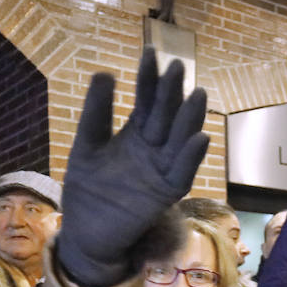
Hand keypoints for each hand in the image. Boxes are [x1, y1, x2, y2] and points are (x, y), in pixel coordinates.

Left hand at [57, 49, 209, 286]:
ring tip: (198, 94)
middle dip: (171, 93)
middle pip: (166, 116)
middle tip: (177, 66)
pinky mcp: (164, 195)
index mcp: (134, 135)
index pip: (146, 101)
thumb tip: (104, 72)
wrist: (86, 234)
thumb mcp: (86, 146)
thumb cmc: (87, 191)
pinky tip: (199, 138)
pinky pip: (181, 174)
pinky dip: (190, 158)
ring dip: (190, 119)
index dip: (148, 78)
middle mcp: (152, 149)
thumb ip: (96, 114)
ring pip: (179, 140)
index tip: (151, 52)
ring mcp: (160, 171)